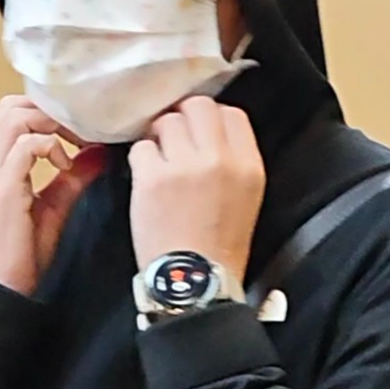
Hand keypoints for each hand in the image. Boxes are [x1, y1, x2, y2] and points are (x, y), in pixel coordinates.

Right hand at [0, 96, 106, 295]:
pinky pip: (24, 146)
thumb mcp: (52, 207)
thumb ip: (72, 177)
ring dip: (51, 124)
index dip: (45, 111)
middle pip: (12, 106)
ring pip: (15, 118)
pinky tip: (66, 165)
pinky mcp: (1, 189)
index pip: (11, 113)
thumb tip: (99, 152)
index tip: (77, 127)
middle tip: (80, 130)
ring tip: (74, 144)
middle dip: (50, 111)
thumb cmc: (20, 256)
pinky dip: (49, 146)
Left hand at [128, 97, 264, 282]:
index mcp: (248, 165)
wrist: (194, 282)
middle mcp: (219, 159)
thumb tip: (209, 132)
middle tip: (175, 139)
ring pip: (166, 121)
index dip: (211, 119)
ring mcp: (184, 165)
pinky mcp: (153, 177)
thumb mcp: (247, 198)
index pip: (231, 114)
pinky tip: (146, 178)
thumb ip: (234, 160)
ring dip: (159, 138)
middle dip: (183, 118)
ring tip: (160, 161)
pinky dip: (141, 160)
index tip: (199, 133)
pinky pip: (141, 147)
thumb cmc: (219, 245)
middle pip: (198, 106)